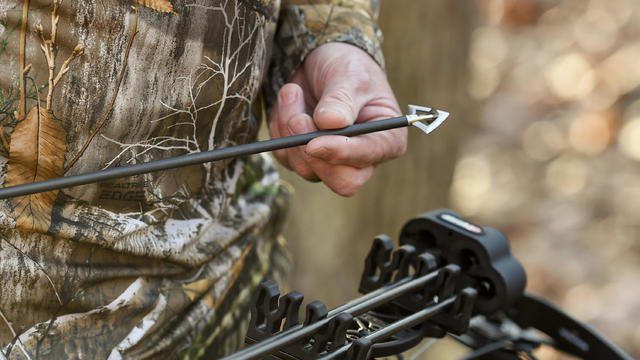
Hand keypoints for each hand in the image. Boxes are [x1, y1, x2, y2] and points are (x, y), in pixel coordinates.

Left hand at [269, 42, 405, 195]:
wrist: (322, 60)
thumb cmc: (347, 66)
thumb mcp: (348, 75)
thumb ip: (341, 99)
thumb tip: (329, 122)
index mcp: (386, 140)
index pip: (366, 160)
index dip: (340, 153)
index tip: (314, 142)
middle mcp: (361, 159)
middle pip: (340, 181)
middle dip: (312, 151)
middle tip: (297, 118)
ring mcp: (331, 162)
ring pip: (306, 168)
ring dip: (291, 128)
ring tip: (294, 91)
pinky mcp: (304, 158)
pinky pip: (285, 155)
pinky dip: (279, 127)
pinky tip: (290, 101)